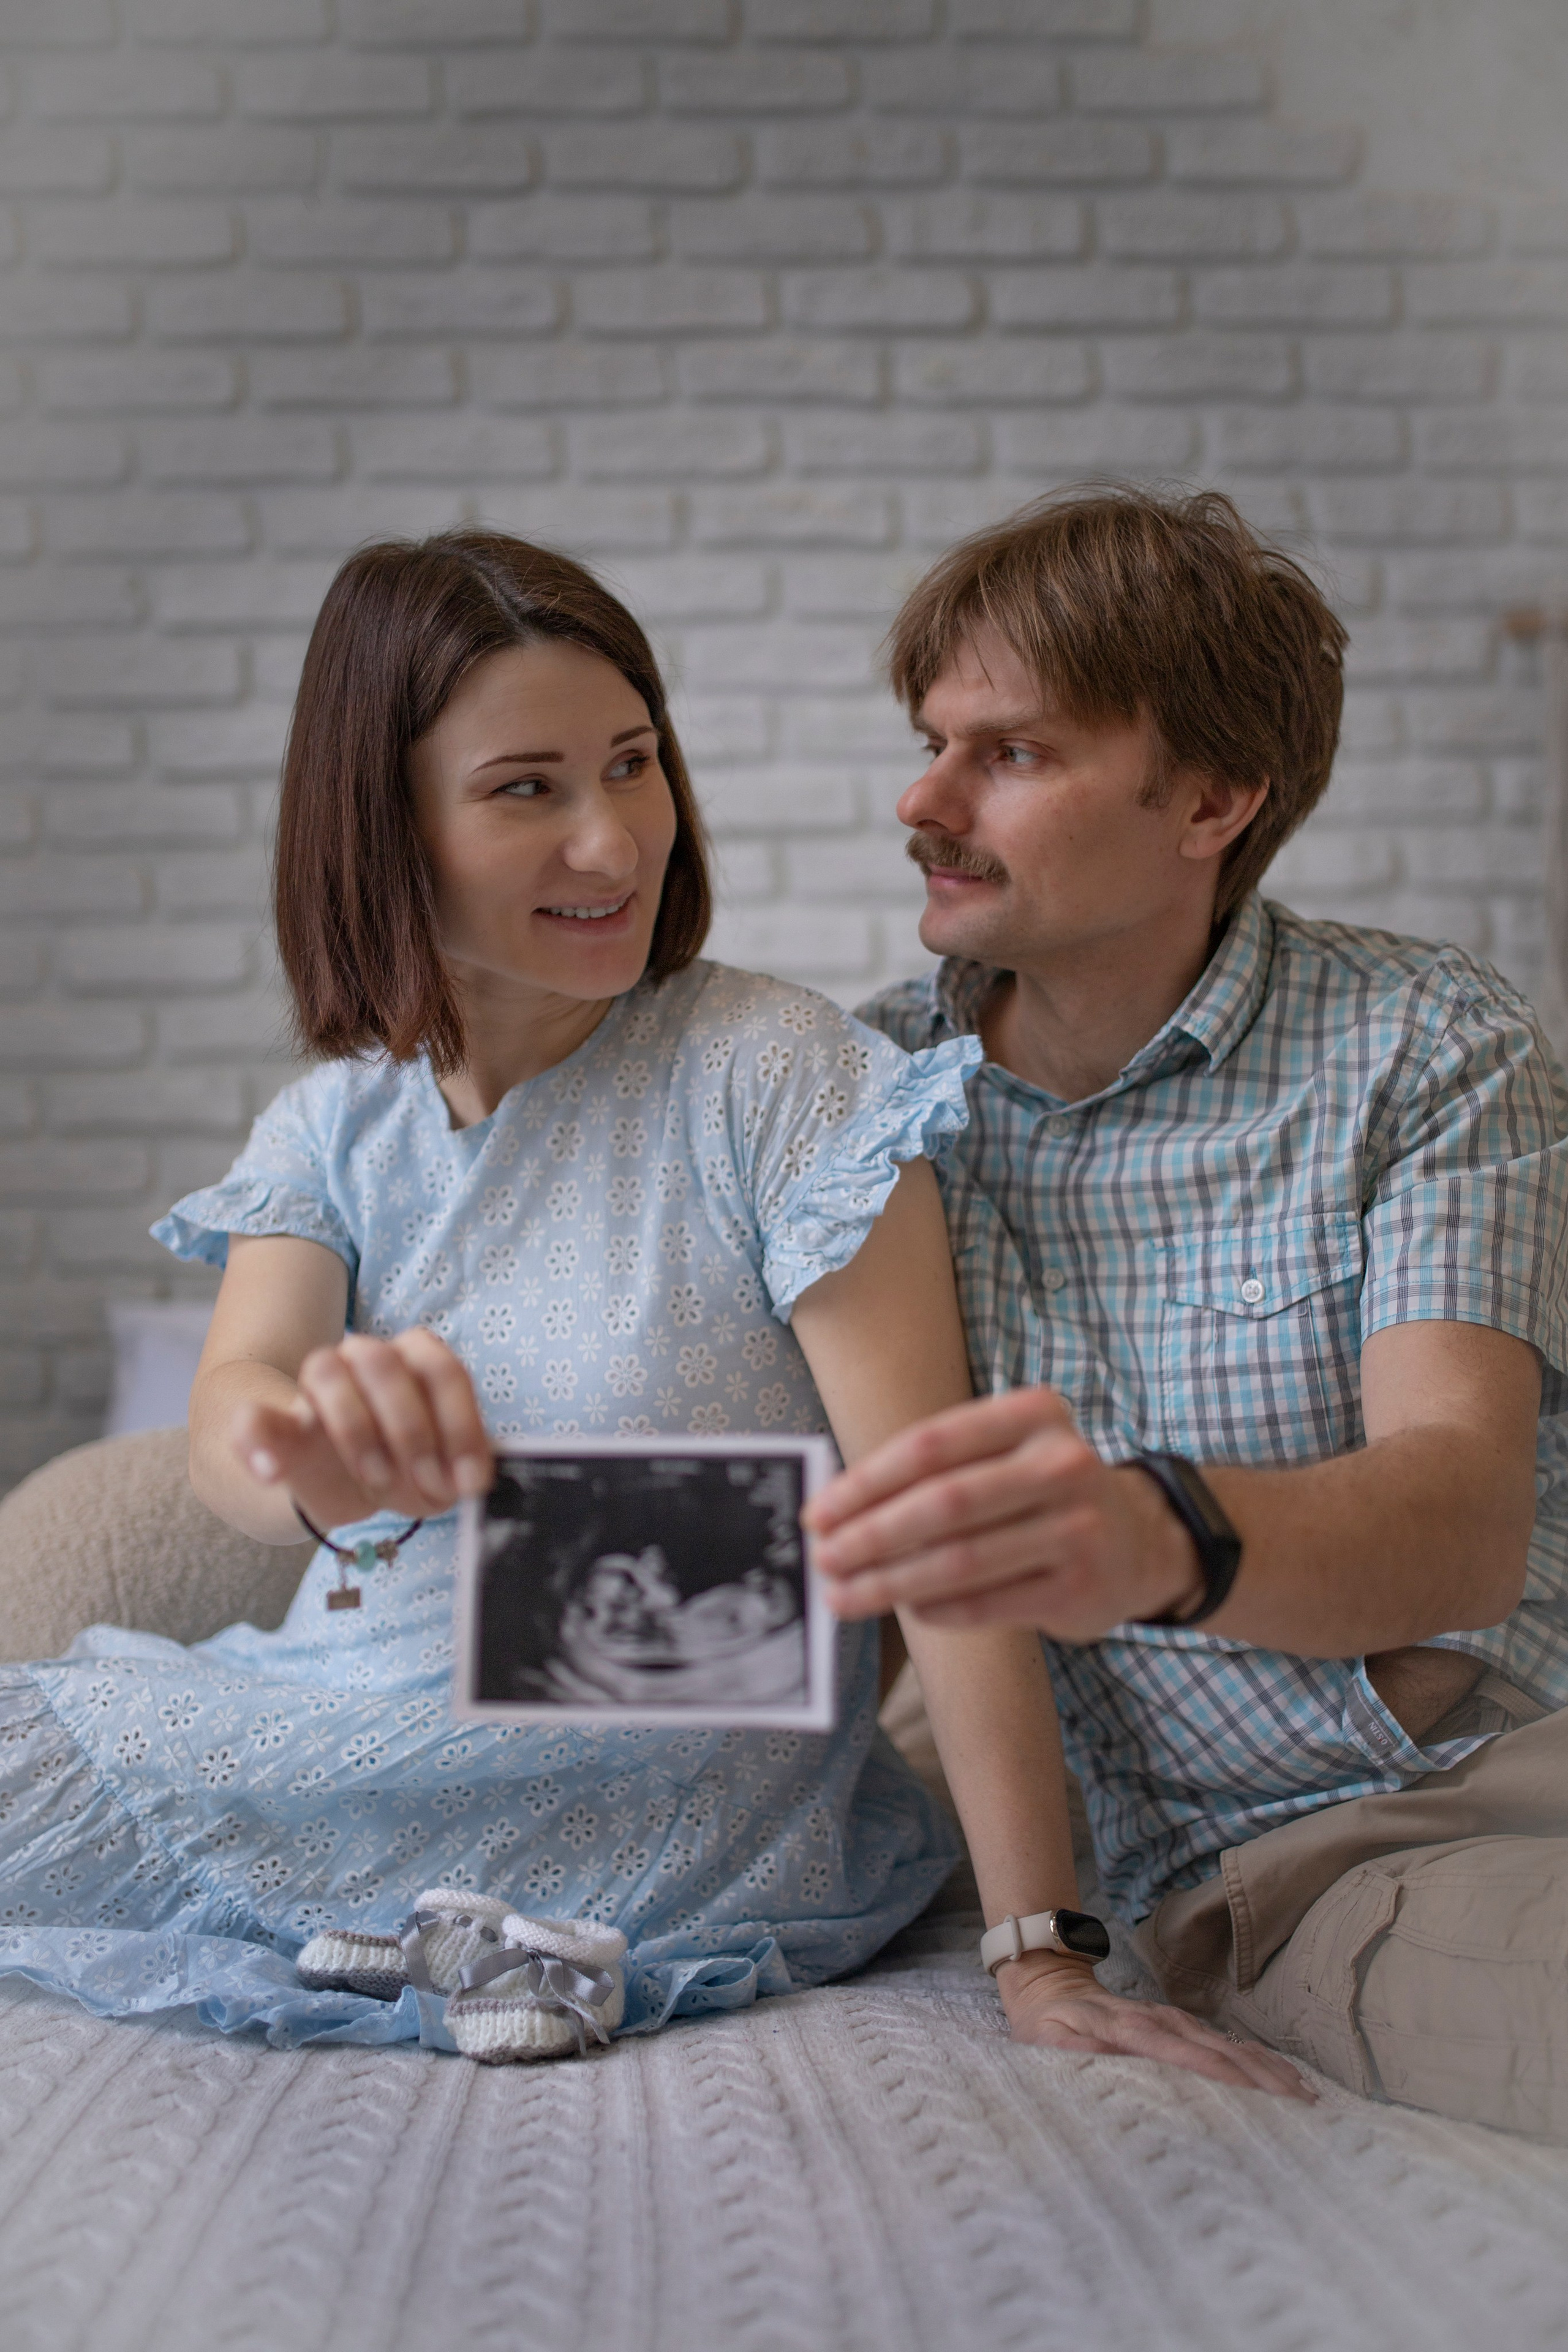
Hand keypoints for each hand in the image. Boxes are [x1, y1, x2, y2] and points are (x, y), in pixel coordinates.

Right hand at [234, 1328, 492, 1531]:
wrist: (343, 1484)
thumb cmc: (404, 1467)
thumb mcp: (439, 1474)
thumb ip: (456, 1471)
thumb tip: (469, 1482)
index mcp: (413, 1360)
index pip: (440, 1371)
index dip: (460, 1425)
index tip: (470, 1480)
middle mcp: (363, 1358)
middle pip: (383, 1362)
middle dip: (411, 1428)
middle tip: (427, 1482)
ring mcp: (315, 1387)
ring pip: (325, 1371)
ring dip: (356, 1430)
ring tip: (377, 1481)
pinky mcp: (274, 1425)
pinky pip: (250, 1419)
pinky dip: (255, 1441)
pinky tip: (270, 1473)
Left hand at [804, 1388, 1200, 1640]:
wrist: (1139, 1540)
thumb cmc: (1040, 1492)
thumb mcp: (1003, 1453)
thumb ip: (936, 1470)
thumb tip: (840, 1509)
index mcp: (1033, 1413)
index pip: (930, 1446)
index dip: (866, 1482)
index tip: (818, 1513)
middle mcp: (1061, 1464)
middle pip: (943, 1504)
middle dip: (871, 1536)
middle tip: (823, 1559)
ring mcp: (1077, 1527)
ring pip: (961, 1560)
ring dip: (890, 1582)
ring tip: (843, 1596)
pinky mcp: (1080, 1586)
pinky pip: (988, 1602)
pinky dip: (938, 1608)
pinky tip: (906, 1607)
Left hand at [998, 1953, 1313, 2101]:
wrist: (1051, 1987)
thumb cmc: (1047, 2027)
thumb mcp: (1046, 2042)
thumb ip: (1073, 2053)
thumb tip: (1099, 2063)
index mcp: (1127, 2027)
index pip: (1177, 2051)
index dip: (1214, 2073)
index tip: (1249, 2095)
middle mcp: (1160, 2021)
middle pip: (1216, 2050)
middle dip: (1258, 2079)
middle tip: (1299, 2110)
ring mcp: (1175, 2021)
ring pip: (1229, 2047)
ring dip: (1268, 2072)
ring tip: (1306, 2100)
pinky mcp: (1183, 2026)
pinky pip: (1227, 2044)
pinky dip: (1260, 2061)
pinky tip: (1287, 2079)